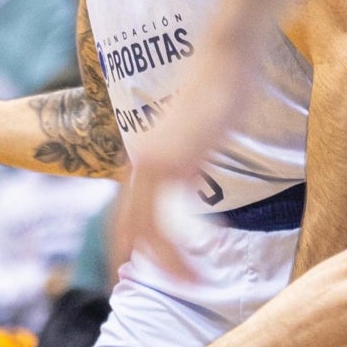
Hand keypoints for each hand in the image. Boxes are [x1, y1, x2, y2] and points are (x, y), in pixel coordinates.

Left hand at [116, 30, 255, 275]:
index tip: (128, 269)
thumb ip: (183, 162)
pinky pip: (178, 212)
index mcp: (141, 159)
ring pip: (153, 229)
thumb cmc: (215, 91)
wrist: (223, 58)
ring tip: (196, 282)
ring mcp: (159, 163)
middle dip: (144, 263)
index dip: (122, 245)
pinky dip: (189, 240)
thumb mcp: (191, 135)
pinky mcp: (182, 161)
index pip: (122, 215)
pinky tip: (208, 249)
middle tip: (165, 289)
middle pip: (131, 229)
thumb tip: (187, 183)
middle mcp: (142, 163)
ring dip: (174, 263)